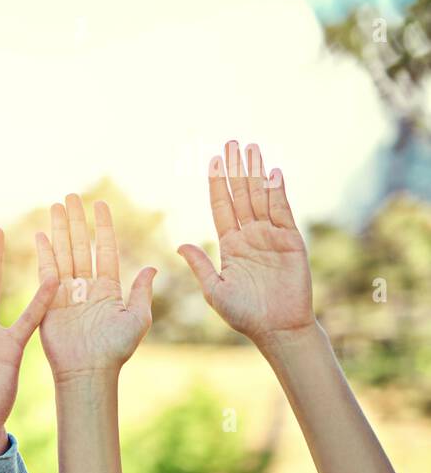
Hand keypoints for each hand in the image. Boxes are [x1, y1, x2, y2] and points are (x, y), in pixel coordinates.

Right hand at [36, 196, 155, 381]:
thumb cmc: (115, 350)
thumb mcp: (137, 319)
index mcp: (107, 288)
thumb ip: (140, 292)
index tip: (99, 204)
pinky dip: (44, 254)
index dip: (101, 227)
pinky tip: (41, 235)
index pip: (103, 249)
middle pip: (79, 246)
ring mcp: (66, 293)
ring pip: (63, 253)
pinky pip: (46, 273)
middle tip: (71, 196)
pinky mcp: (49, 301)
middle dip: (76, 221)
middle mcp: (85, 287)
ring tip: (56, 206)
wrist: (89, 371)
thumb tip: (151, 269)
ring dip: (59, 230)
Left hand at [178, 141, 313, 346]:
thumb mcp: (214, 289)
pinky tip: (272, 173)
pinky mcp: (291, 241)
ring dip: (256, 173)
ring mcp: (271, 236)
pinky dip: (278, 193)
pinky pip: (283, 212)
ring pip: (262, 198)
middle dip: (237, 170)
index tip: (212, 161)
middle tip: (233, 143)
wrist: (276, 328)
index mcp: (230, 245)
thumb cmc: (243, 314)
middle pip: (242, 195)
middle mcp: (250, 236)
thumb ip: (200, 265)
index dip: (217, 184)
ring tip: (251, 149)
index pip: (222, 207)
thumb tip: (180, 244)